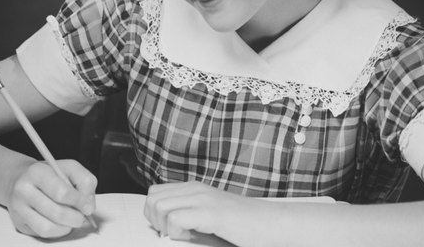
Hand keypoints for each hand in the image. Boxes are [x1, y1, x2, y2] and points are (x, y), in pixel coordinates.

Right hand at [7, 159, 96, 237]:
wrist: (19, 179)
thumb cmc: (49, 174)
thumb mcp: (69, 168)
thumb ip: (85, 181)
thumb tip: (88, 206)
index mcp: (37, 172)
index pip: (62, 192)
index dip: (79, 202)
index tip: (88, 207)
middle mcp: (24, 190)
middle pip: (57, 213)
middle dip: (76, 217)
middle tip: (82, 215)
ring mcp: (19, 208)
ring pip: (49, 227)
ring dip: (67, 226)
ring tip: (72, 219)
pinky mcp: (19, 222)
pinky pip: (43, 233)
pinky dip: (58, 231)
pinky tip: (62, 223)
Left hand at [144, 181, 265, 243]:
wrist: (271, 224)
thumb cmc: (244, 224)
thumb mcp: (210, 214)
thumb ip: (189, 213)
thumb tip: (163, 223)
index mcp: (194, 188)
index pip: (154, 192)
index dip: (154, 213)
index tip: (168, 228)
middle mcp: (195, 189)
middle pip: (152, 198)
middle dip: (155, 220)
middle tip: (172, 232)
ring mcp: (203, 199)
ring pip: (158, 206)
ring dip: (165, 226)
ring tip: (183, 234)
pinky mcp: (211, 213)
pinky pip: (175, 219)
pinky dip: (176, 232)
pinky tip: (191, 236)